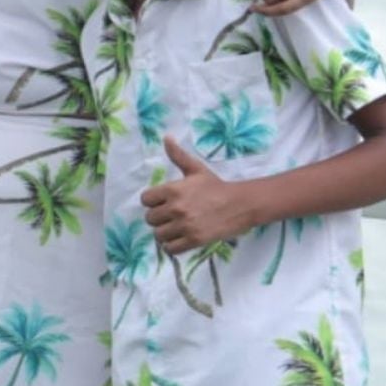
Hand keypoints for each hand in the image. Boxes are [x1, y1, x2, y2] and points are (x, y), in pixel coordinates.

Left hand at [141, 138, 254, 253]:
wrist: (239, 204)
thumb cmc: (215, 186)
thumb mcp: (196, 169)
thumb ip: (178, 155)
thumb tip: (166, 137)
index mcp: (173, 189)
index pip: (145, 200)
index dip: (152, 202)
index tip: (161, 202)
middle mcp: (176, 208)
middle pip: (150, 219)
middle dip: (158, 218)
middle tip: (170, 216)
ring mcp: (185, 225)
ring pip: (158, 235)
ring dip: (164, 233)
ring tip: (174, 228)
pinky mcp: (194, 240)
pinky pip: (171, 248)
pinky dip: (172, 246)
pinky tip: (179, 239)